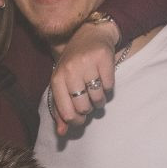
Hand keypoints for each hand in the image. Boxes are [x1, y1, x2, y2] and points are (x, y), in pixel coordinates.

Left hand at [46, 19, 118, 135]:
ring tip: (95, 89)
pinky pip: (109, 86)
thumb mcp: (62, 85)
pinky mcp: (104, 58)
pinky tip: (102, 78)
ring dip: (99, 99)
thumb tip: (62, 133)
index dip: (75, 120)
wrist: (89, 34)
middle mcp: (70, 71)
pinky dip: (108, 87)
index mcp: (57, 79)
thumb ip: (60, 110)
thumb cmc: (73, 64)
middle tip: (88, 100)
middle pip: (83, 108)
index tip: (80, 117)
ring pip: (98, 99)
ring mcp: (87, 64)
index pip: (66, 113)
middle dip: (88, 109)